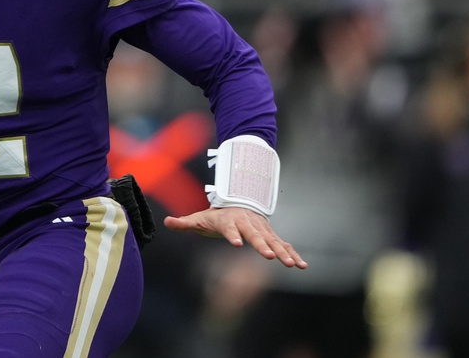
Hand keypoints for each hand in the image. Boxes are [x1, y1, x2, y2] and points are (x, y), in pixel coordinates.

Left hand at [164, 207, 306, 268]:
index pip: (229, 228)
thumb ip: (184, 222)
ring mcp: (261, 229)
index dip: (232, 235)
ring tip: (292, 265)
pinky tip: (302, 265)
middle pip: (255, 235)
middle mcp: (247, 224)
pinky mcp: (271, 235)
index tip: (236, 243)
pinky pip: (284, 245)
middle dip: (262, 245)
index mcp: (229, 221)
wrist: (238, 203)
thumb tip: (166, 222)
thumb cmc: (216, 215)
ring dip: (283, 252)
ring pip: (273, 240)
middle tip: (269, 256)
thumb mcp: (199, 218)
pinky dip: (293, 253)